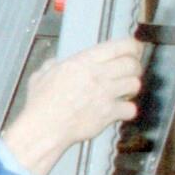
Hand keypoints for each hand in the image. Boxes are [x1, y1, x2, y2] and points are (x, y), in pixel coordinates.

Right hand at [0, 37, 146, 174]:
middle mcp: (97, 75)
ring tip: (124, 91)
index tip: (135, 49)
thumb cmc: (41, 104)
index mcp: (82, 62)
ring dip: (131, 87)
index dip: (133, 46)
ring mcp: (105, 94)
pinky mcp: (109, 113)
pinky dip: (128, 110)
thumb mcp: (40, 76)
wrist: (44, 127)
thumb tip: (54, 63)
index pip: (120, 46)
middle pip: (132, 64)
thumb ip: (51, 66)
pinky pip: (131, 108)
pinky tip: (120, 110)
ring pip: (135, 84)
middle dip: (134, 67)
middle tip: (130, 72)